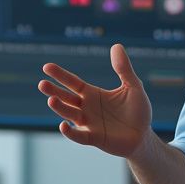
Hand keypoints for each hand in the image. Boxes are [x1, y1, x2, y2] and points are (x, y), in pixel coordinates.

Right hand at [38, 43, 152, 157]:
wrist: (143, 136)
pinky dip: (70, 132)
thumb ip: (124, 68)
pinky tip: (63, 125)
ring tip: (51, 100)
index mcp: (93, 94)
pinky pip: (79, 136)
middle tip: (42, 84)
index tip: (46, 67)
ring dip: (60, 108)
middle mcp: (87, 108)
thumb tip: (116, 45)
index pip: (73, 82)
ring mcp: (89, 124)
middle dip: (54, 91)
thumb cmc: (137, 111)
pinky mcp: (95, 138)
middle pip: (66, 98)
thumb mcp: (133, 86)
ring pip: (70, 115)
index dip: (60, 75)